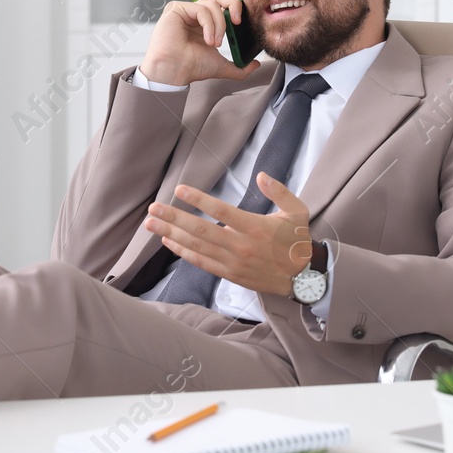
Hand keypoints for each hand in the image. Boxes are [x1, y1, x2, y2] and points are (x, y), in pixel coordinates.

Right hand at [139, 0, 261, 86]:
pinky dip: (209, 24)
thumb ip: (240, 67)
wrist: (174, 72)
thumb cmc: (191, 67)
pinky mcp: (176, 8)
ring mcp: (185, 10)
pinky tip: (207, 40)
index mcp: (204, 23)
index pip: (223, 5)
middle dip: (233, 5)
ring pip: (212, 4)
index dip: (234, 8)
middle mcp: (194, 14)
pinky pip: (201, 8)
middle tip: (237, 22)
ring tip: (214, 43)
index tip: (241, 22)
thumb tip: (256, 65)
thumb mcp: (222, 66)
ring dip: (219, 25)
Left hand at [143, 174, 312, 295]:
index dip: (198, 200)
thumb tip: (260, 175)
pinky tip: (168, 241)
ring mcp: (233, 261)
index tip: (180, 189)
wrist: (302, 277)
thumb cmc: (297, 240)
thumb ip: (279, 191)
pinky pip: (201, 262)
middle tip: (153, 208)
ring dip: (171, 234)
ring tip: (151, 224)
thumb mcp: (297, 211)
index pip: (221, 211)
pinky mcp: (229, 274)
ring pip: (197, 247)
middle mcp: (241, 245)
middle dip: (174, 218)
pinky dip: (183, 252)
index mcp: (255, 227)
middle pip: (201, 230)